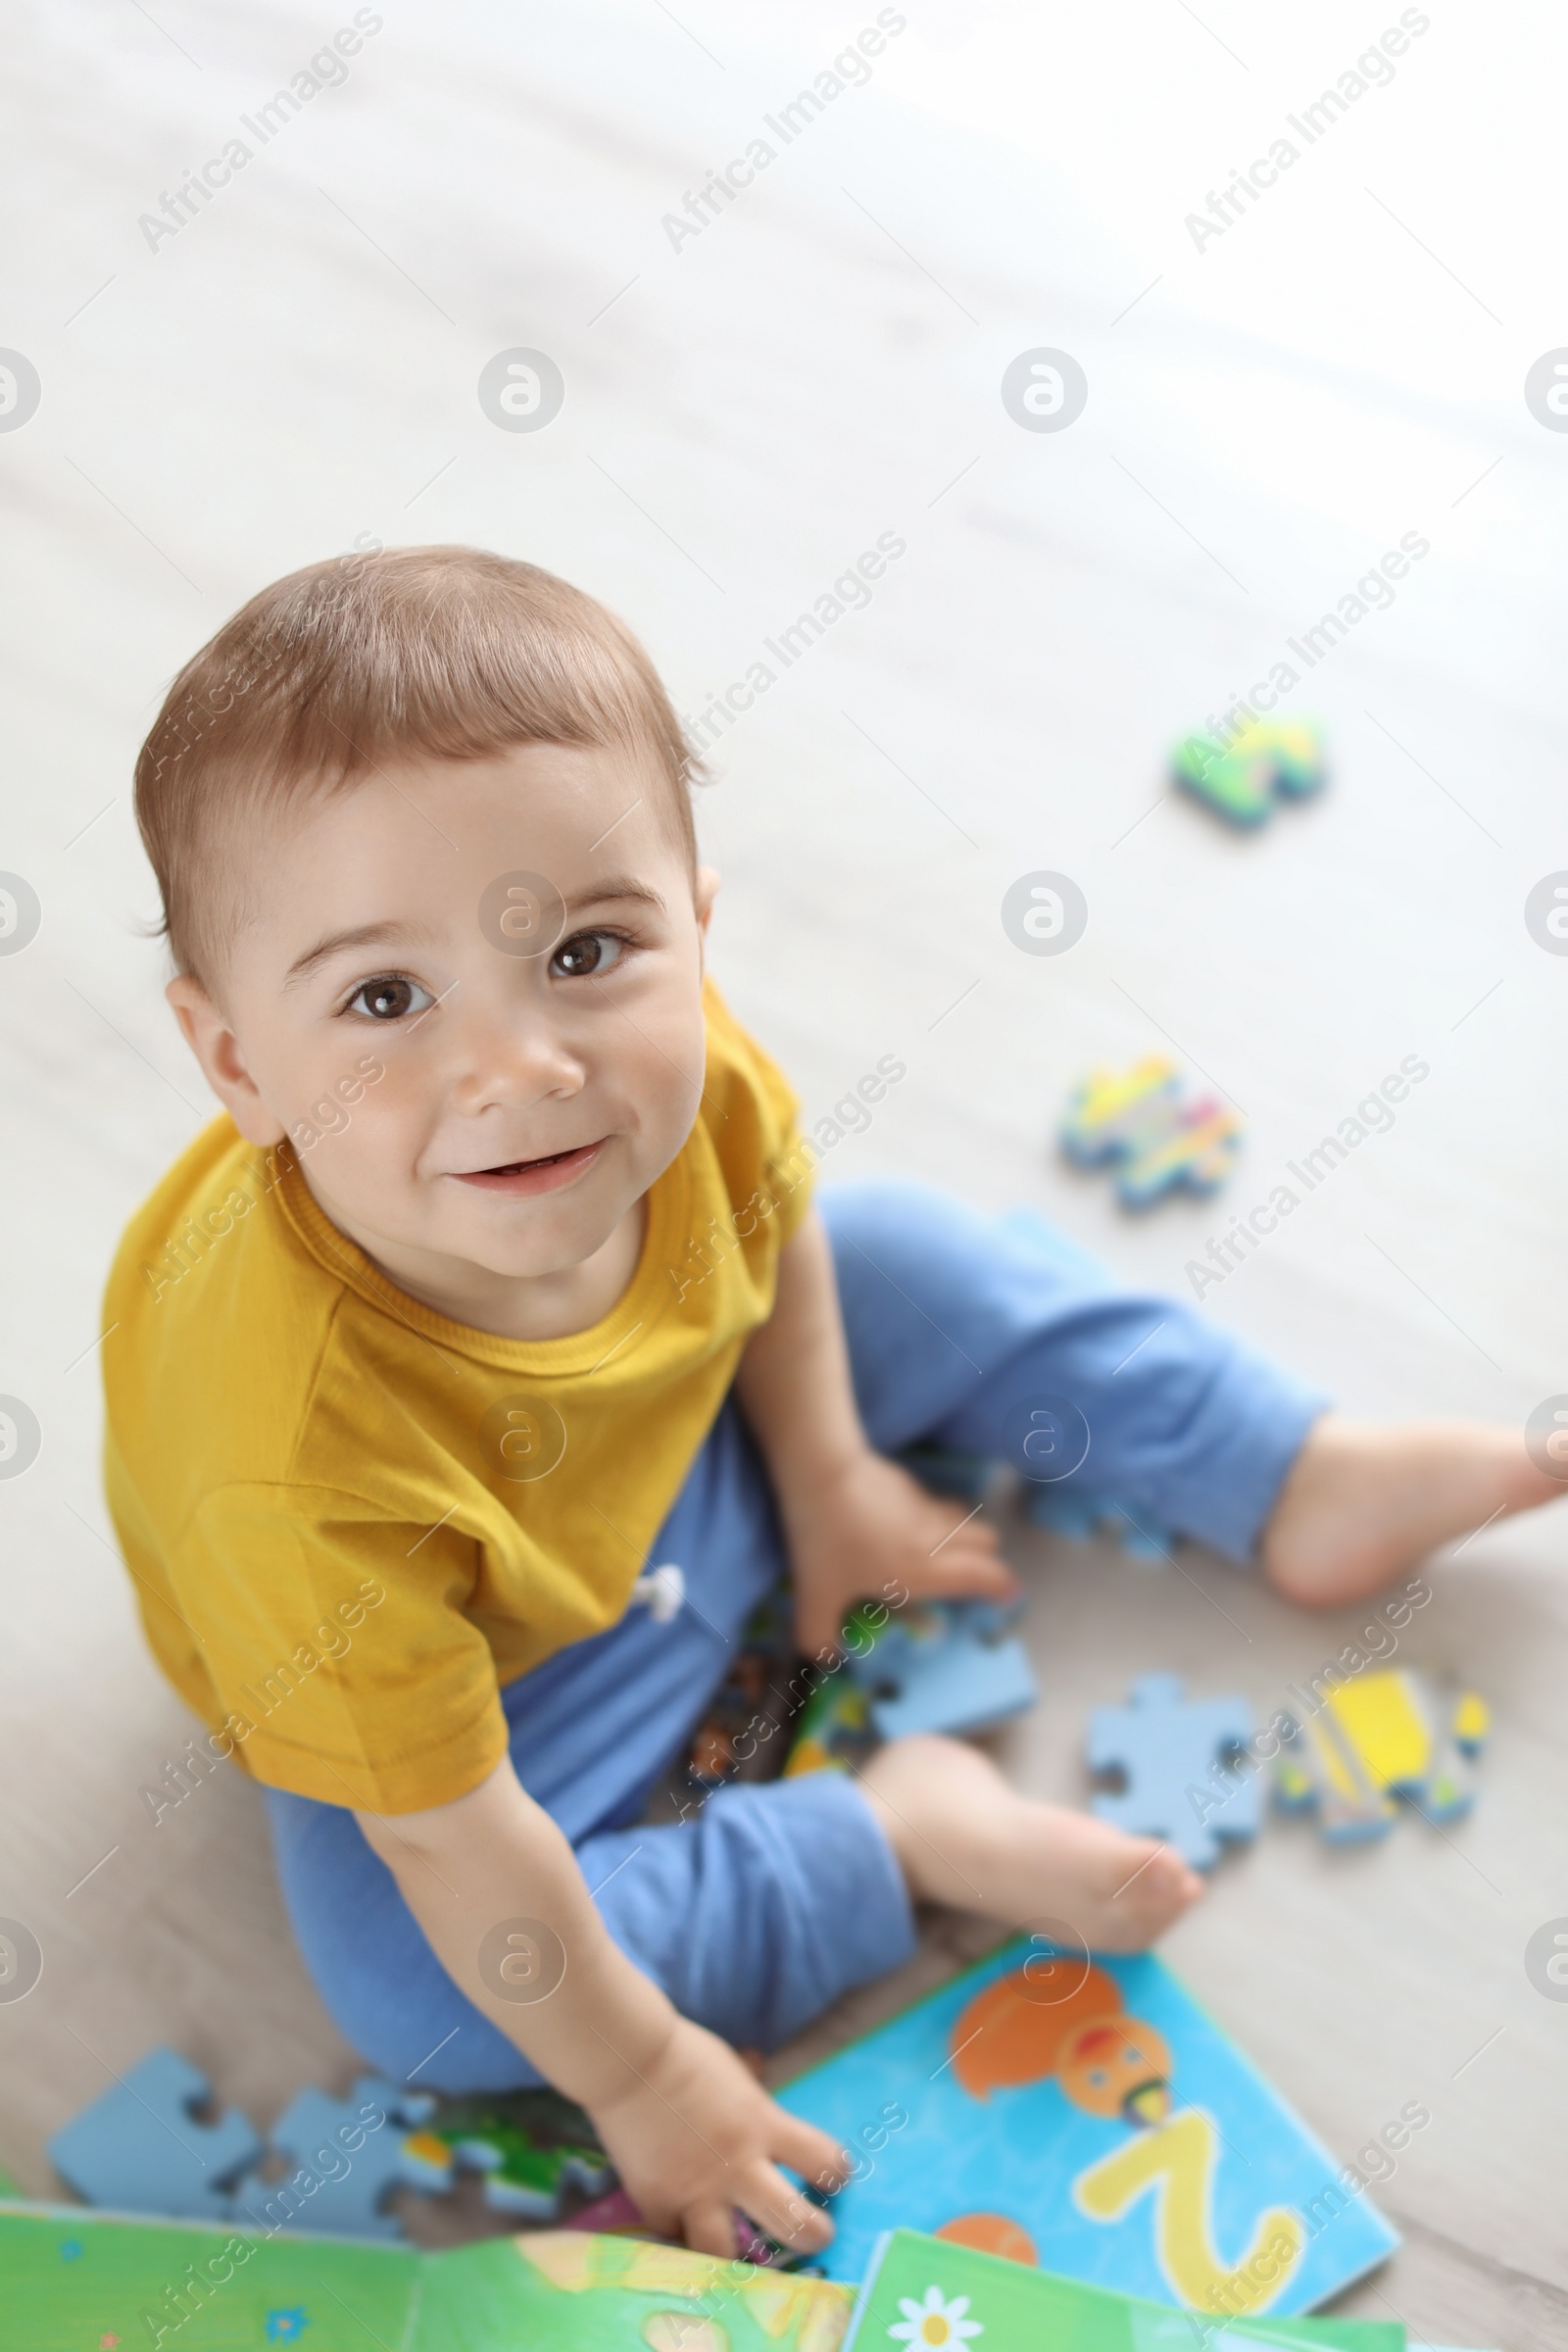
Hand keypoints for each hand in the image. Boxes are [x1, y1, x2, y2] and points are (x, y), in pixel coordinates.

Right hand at [589, 2013, 848, 2257]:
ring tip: (744, 2261)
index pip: (822, 2161)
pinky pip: (674, 2234)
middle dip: (812, 2235)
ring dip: (737, 2259)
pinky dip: (679, 2231)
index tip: (833, 2179)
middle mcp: (738, 2166)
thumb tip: (759, 2068)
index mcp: (763, 2125)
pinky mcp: (657, 2203)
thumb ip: (751, 2090)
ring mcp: (696, 2191)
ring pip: (726, 2253)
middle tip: (817, 2236)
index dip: (835, 2173)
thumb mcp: (734, 2071)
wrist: (627, 2062)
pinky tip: (682, 2225)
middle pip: (793, 2223)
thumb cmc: (684, 2055)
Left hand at [783, 1448, 1018, 1658]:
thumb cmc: (828, 1542)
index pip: (985, 1576)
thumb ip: (819, 1635)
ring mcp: (925, 1506)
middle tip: (970, 1575)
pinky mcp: (909, 1484)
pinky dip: (936, 1517)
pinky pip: (937, 1502)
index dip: (1002, 1588)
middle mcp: (936, 1539)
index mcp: (926, 1571)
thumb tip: (823, 1660)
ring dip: (965, 1534)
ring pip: (966, 1518)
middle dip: (987, 1559)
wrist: (822, 1474)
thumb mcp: (817, 1597)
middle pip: (988, 1541)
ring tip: (943, 1550)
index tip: (1006, 1597)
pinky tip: (906, 1524)